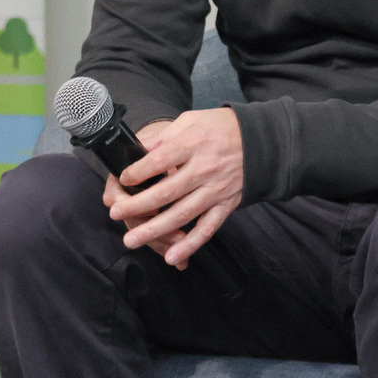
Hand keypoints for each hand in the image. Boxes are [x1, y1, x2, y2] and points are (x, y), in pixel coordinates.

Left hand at [101, 108, 243, 268]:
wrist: (260, 142)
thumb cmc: (220, 128)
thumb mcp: (191, 120)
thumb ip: (165, 136)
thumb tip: (138, 148)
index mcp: (194, 144)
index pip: (161, 161)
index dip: (139, 172)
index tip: (123, 179)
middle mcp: (204, 169)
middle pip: (166, 192)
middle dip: (138, 205)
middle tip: (116, 213)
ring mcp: (215, 190)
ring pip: (182, 215)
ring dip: (156, 230)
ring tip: (133, 241)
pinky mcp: (225, 205)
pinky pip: (207, 229)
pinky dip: (190, 245)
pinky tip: (172, 256)